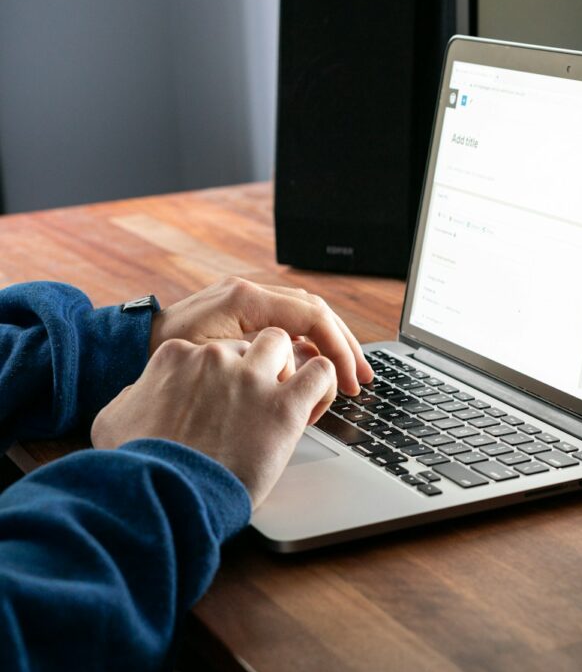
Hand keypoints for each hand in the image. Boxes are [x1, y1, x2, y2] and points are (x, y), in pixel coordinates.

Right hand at [92, 328, 336, 507]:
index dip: (224, 375)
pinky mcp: (284, 405)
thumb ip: (134, 397)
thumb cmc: (139, 467)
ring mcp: (251, 378)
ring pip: (285, 344)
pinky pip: (319, 371)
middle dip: (257, 368)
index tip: (225, 401)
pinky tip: (314, 403)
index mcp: (177, 356)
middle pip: (250, 345)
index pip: (213, 349)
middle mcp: (216, 358)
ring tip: (285, 397)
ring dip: (288, 366)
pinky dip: (324, 383)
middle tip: (258, 402)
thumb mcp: (115, 421)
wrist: (164, 498)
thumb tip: (141, 394)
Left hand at [148, 277, 371, 394]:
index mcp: (245, 299)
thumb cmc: (163, 357)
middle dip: (344, 345)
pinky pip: (289, 323)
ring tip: (349, 374)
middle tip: (362, 379)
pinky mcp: (244, 313)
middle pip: (316, 312)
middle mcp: (250, 291)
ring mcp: (248, 300)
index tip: (348, 380)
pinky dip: (309, 343)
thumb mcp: (210, 360)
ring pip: (306, 315)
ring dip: (331, 343)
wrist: (129, 346)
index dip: (336, 349)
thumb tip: (303, 366)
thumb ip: (257, 357)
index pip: (311, 316)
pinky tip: (317, 366)